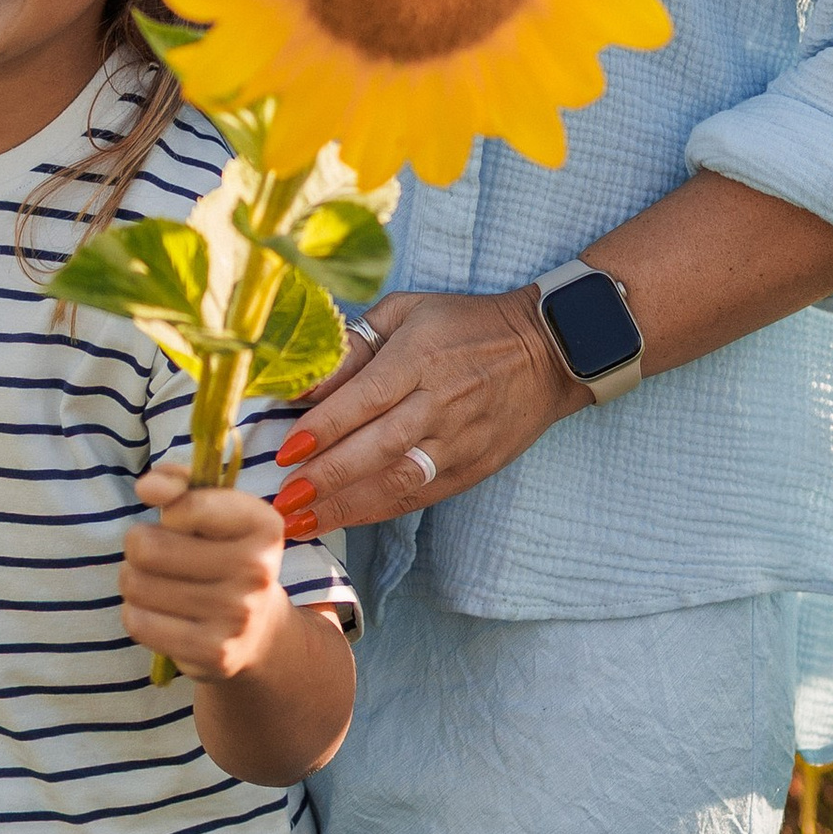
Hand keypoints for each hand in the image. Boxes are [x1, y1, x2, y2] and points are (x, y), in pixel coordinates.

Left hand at [120, 468, 292, 682]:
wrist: (258, 632)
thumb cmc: (223, 556)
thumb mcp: (213, 510)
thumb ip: (178, 482)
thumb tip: (147, 488)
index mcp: (263, 525)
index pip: (184, 507)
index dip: (167, 514)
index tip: (177, 523)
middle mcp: (257, 571)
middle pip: (147, 548)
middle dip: (138, 546)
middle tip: (154, 554)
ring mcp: (237, 616)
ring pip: (137, 586)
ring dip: (133, 580)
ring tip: (154, 582)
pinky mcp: (214, 654)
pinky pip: (139, 624)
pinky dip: (136, 614)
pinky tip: (158, 612)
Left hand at [270, 288, 575, 534]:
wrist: (549, 350)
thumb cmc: (466, 325)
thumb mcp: (408, 311)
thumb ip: (355, 345)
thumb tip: (306, 382)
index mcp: (421, 357)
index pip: (365, 398)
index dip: (323, 427)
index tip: (285, 451)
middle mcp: (440, 403)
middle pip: (378, 447)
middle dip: (327, 478)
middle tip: (284, 501)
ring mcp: (459, 441)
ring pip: (399, 480)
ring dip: (347, 506)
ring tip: (303, 523)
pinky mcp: (473, 467)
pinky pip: (420, 495)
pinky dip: (380, 511)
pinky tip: (344, 520)